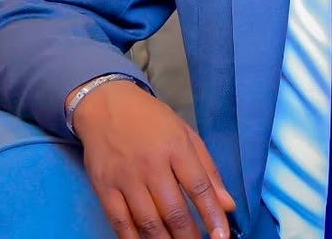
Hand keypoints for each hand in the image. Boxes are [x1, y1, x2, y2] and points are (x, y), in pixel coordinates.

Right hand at [71, 78, 236, 238]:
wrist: (106, 105)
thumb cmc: (151, 120)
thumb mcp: (186, 135)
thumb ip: (208, 170)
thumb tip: (227, 205)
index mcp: (176, 147)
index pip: (199, 187)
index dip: (212, 216)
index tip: (222, 236)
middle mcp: (151, 164)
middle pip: (174, 210)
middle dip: (190, 237)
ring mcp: (126, 178)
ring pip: (148, 222)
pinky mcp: (104, 188)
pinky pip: (120, 223)